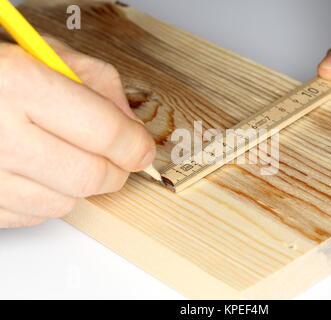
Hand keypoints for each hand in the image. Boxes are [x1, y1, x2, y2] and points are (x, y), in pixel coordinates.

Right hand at [0, 40, 155, 227]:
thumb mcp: (47, 54)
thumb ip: (100, 85)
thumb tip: (134, 128)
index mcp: (19, 84)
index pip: (105, 132)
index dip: (135, 145)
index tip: (142, 149)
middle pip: (89, 176)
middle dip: (116, 171)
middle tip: (117, 160)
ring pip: (63, 203)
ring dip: (80, 185)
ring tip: (68, 156)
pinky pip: (33, 215)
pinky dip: (48, 197)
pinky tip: (40, 171)